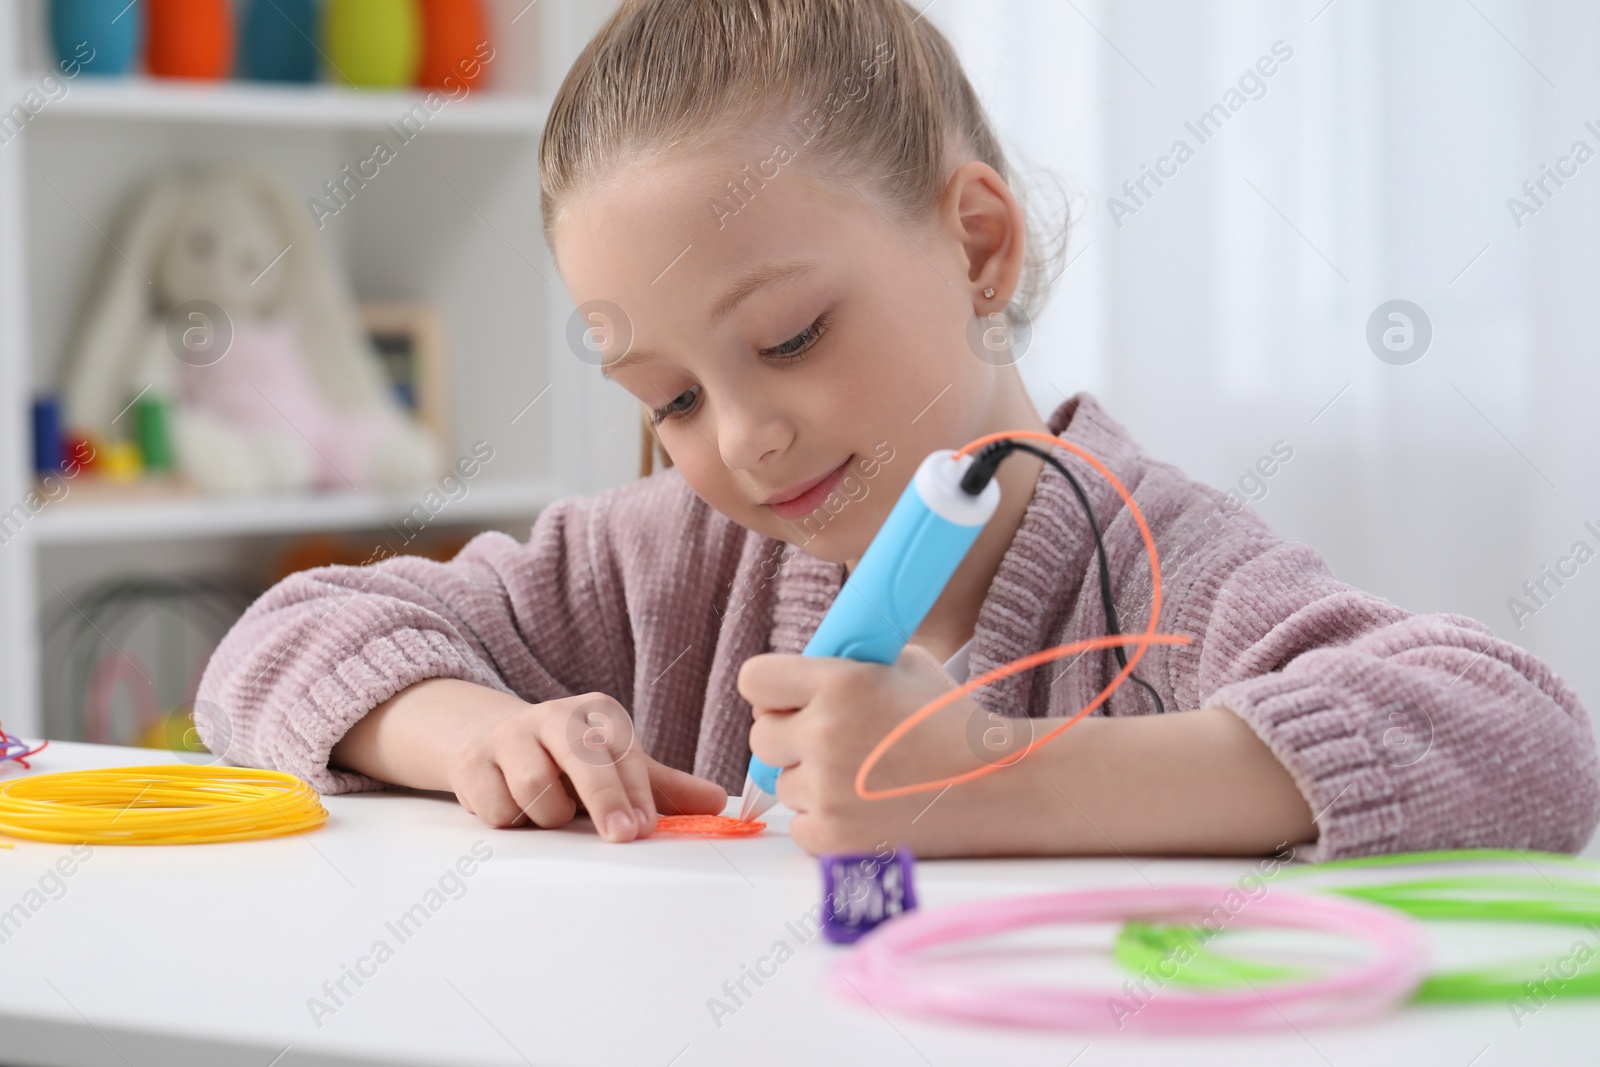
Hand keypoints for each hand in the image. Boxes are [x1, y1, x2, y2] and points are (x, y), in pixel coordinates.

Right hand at [442, 689, 726, 840]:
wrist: (493, 743)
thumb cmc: (569, 763)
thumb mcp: (617, 770)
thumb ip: (666, 789)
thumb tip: (719, 803)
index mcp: (596, 713)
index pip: (622, 751)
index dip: (636, 792)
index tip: (645, 827)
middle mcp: (553, 715)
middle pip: (582, 758)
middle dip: (605, 799)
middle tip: (622, 834)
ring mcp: (509, 736)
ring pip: (535, 788)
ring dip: (550, 815)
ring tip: (553, 812)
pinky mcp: (472, 762)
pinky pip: (496, 807)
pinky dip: (510, 819)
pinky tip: (514, 808)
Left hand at [739, 645, 1028, 855]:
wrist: (1002, 785)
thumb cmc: (955, 724)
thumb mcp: (905, 666)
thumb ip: (847, 665)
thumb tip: (805, 672)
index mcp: (838, 683)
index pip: (753, 680)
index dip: (771, 691)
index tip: (788, 700)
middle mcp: (824, 733)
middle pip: (761, 736)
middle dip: (791, 738)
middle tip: (833, 742)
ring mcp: (826, 790)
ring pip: (784, 783)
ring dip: (812, 782)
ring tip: (864, 779)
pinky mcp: (833, 837)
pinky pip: (800, 825)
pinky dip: (825, 821)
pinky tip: (865, 809)